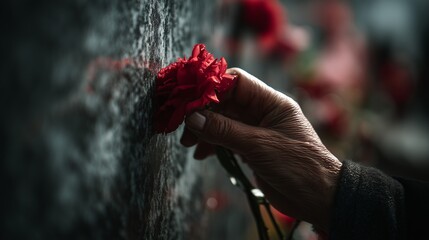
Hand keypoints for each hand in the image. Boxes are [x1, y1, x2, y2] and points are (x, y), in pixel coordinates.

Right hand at [180, 68, 341, 230]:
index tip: (189, 98)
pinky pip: (227, 140)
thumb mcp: (259, 146)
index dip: (212, 86)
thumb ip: (224, 131)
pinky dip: (213, 145)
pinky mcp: (251, 149)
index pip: (237, 82)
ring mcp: (256, 131)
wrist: (318, 198)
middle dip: (203, 113)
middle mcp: (263, 113)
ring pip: (223, 122)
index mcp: (271, 102)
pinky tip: (202, 154)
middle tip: (184, 127)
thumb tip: (192, 118)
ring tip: (189, 144)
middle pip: (226, 103)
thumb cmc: (297, 166)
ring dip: (205, 130)